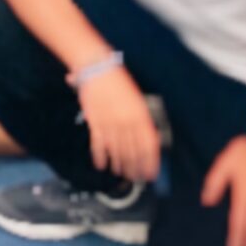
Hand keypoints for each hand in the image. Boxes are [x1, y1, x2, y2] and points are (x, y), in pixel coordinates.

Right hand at [79, 64, 160, 184]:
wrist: (98, 68)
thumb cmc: (118, 81)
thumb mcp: (137, 99)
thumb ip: (142, 120)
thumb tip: (148, 141)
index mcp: (140, 115)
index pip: (149, 146)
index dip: (150, 163)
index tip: (151, 174)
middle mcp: (126, 122)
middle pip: (133, 152)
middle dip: (135, 168)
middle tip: (136, 178)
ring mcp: (110, 123)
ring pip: (116, 151)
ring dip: (119, 165)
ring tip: (121, 173)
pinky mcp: (95, 123)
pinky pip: (98, 145)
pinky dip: (100, 157)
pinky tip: (102, 165)